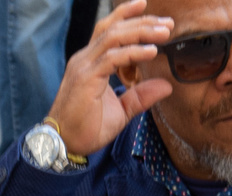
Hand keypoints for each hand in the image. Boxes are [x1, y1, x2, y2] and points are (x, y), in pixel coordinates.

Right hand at [46, 0, 173, 158]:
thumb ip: (141, 96)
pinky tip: (151, 51)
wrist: (63, 145)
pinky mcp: (86, 78)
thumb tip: (166, 86)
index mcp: (91, 62)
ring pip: (114, 36)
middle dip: (142, 22)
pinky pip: (113, 58)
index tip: (153, 14)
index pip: (109, 30)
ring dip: (141, 32)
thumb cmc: (87, 129)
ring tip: (164, 32)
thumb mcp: (121, 111)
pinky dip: (134, 52)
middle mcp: (86, 59)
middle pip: (114, 28)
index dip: (129, 17)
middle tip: (168, 23)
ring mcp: (84, 66)